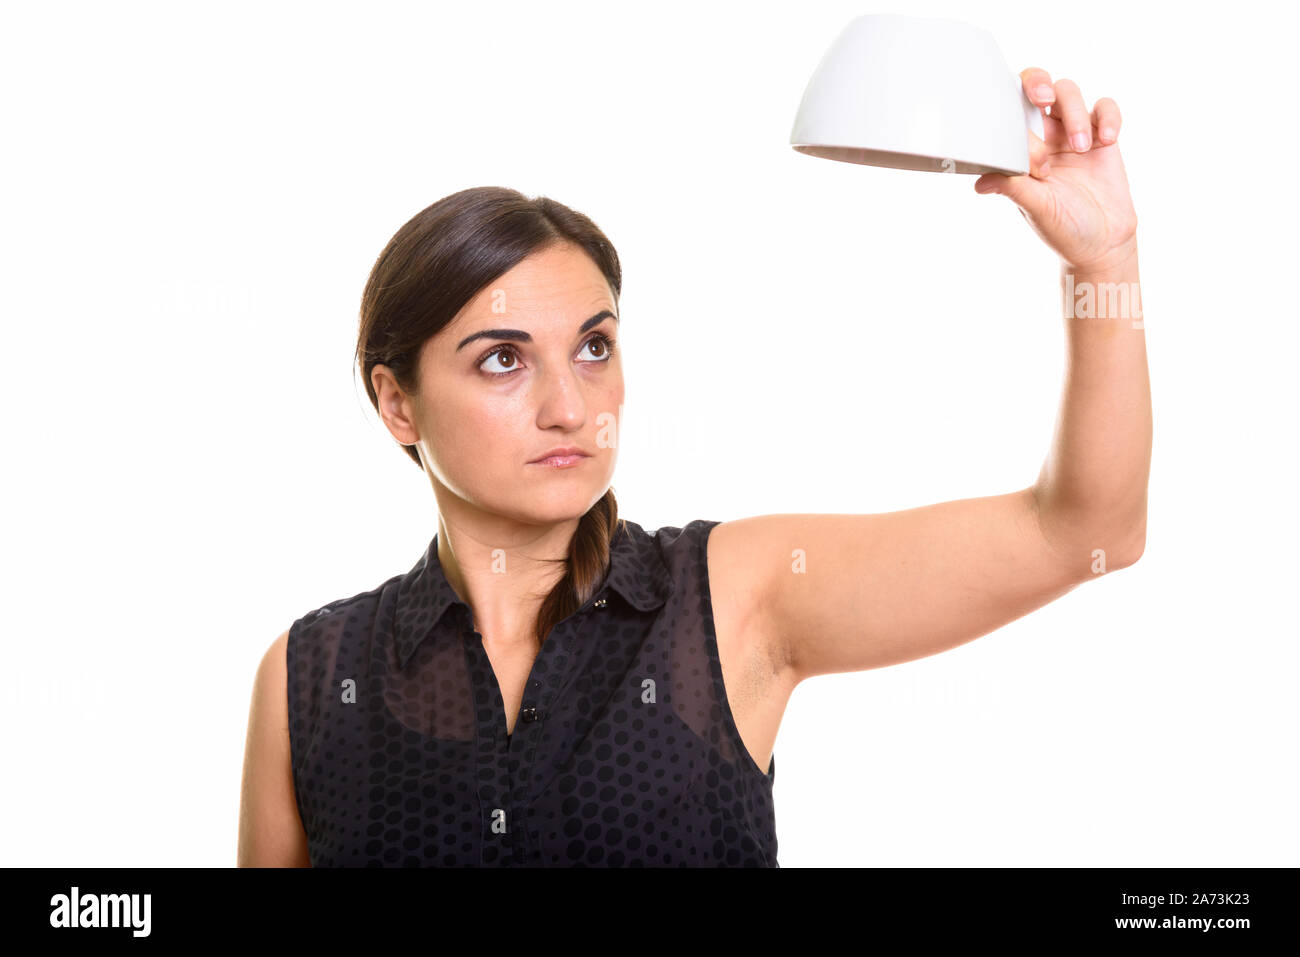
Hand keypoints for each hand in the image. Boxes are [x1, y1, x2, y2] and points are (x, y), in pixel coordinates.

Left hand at [974, 68, 1137, 272]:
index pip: (1009, 113)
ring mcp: (1074, 133)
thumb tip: (981, 182)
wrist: (1102, 244)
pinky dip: (1108, 117)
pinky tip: (1106, 140)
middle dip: (1038, 83)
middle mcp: (1044, 136)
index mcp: (1021, 151)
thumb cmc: (1063, 228)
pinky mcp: (1104, 136)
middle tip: (1043, 99)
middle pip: (1038, 87)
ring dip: (1075, 114)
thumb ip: (1013, 188)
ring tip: (1082, 147)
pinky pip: (1105, 107)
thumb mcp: (1036, 208)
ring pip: (1070, 93)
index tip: (1026, 138)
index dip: (1013, 111)